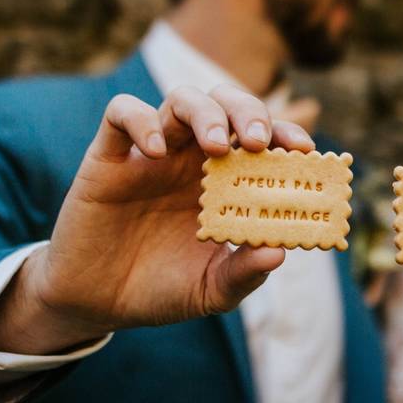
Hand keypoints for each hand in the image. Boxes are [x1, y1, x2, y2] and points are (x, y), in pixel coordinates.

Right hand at [0, 84, 313, 353]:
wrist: (99, 303)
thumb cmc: (163, 288)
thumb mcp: (211, 289)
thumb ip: (244, 273)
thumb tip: (278, 253)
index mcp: (227, 179)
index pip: (264, 138)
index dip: (286, 133)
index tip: (304, 150)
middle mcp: (193, 156)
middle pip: (227, 104)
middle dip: (249, 111)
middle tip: (259, 141)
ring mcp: (152, 152)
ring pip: (182, 98)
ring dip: (205, 111)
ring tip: (215, 144)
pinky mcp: (109, 156)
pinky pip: (122, 114)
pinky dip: (141, 120)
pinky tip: (155, 150)